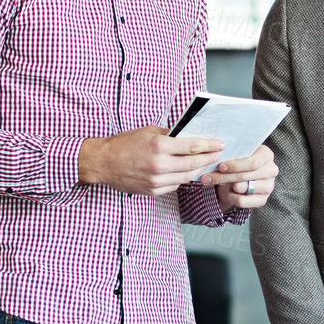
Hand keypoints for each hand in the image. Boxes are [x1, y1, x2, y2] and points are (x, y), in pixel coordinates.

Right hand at [78, 127, 223, 195]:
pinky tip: (186, 172)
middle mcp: (159, 165)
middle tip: (217, 155)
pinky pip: (175, 185)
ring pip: (186, 177)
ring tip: (204, 163)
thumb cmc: (124, 144)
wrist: (104, 163)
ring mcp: (156, 181)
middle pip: (193, 165)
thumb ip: (169, 135)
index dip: (209, 146)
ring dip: (198, 170)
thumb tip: (188, 136)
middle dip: (208, 159)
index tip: (220, 144)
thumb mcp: (147, 132)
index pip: (192, 146)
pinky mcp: (153, 191)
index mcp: (158, 146)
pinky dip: (182, 178)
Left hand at [203, 143, 278, 211]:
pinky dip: (231, 197)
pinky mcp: (262, 200)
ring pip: (241, 188)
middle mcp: (271, 171)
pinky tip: (227, 192)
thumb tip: (216, 158)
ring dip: (226, 185)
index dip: (236, 166)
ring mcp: (268, 187)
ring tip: (217, 182)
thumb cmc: (237, 163)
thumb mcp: (235, 155)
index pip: (254, 163)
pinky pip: (242, 201)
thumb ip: (231, 155)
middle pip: (245, 176)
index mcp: (266, 155)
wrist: (240, 178)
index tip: (221, 167)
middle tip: (208, 177)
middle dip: (224, 176)